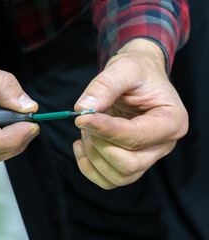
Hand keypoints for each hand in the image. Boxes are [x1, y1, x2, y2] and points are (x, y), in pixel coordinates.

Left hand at [72, 39, 187, 188]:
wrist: (138, 78)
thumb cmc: (137, 72)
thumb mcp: (123, 68)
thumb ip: (104, 86)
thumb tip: (83, 109)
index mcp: (171, 121)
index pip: (136, 137)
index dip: (105, 130)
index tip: (81, 118)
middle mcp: (163, 145)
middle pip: (129, 164)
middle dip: (100, 145)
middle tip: (86, 122)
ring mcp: (148, 157)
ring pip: (118, 177)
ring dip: (93, 156)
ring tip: (86, 130)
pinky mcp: (132, 163)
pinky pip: (109, 180)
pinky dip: (89, 166)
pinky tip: (81, 144)